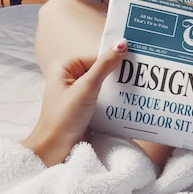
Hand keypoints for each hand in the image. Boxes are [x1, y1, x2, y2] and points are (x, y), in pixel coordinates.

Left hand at [22, 38, 127, 165]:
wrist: (54, 149)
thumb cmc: (64, 118)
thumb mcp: (87, 88)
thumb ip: (104, 66)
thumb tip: (122, 44)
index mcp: (65, 67)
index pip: (97, 57)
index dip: (115, 60)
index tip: (135, 63)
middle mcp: (70, 77)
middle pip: (101, 68)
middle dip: (117, 74)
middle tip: (138, 77)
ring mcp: (77, 92)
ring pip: (103, 83)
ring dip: (117, 88)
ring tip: (136, 89)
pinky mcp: (84, 106)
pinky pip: (102, 96)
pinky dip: (113, 99)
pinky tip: (126, 101)